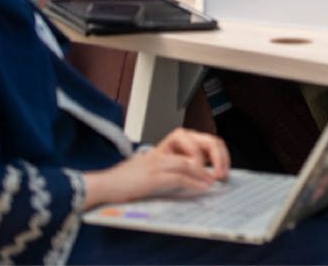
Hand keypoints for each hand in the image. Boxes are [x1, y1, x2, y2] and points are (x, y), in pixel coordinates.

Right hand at [81, 129, 228, 208]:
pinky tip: (203, 187)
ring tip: (215, 181)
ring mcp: (158, 161)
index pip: (201, 140)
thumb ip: (177, 167)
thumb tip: (203, 175)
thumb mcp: (156, 167)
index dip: (217, 152)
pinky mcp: (152, 175)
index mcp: (168, 145)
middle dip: (216, 157)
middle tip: (222, 173)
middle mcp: (164, 149)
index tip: (223, 168)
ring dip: (207, 172)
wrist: (104, 185)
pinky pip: (179, 176)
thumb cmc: (128, 179)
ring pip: (191, 160)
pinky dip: (194, 182)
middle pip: (201, 142)